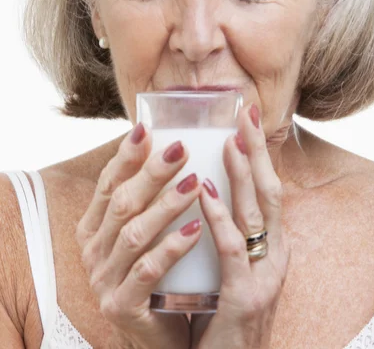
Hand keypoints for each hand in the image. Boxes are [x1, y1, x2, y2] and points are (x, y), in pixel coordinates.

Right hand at [76, 124, 202, 348]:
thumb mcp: (146, 231)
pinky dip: (171, 248)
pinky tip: (195, 230)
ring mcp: (104, 280)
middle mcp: (93, 251)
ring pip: (134, 233)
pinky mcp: (122, 306)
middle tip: (181, 148)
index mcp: (94, 227)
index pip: (108, 183)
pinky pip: (147, 271)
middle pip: (122, 203)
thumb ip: (149, 197)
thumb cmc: (158, 272)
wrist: (159, 334)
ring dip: (166, 205)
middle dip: (152, 172)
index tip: (148, 129)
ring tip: (195, 183)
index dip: (126, 155)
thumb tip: (171, 142)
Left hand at [190, 103, 290, 348]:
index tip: (247, 118)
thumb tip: (206, 183)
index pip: (269, 189)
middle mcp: (274, 255)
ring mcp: (263, 276)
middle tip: (245, 115)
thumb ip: (231, 230)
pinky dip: (217, 217)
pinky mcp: (243, 298)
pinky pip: (230, 249)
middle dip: (258, 151)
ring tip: (229, 141)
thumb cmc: (225, 311)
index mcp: (272, 245)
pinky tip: (203, 191)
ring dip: (242, 174)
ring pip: (254, 213)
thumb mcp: (235, 265)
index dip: (260, 153)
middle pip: (269, 192)